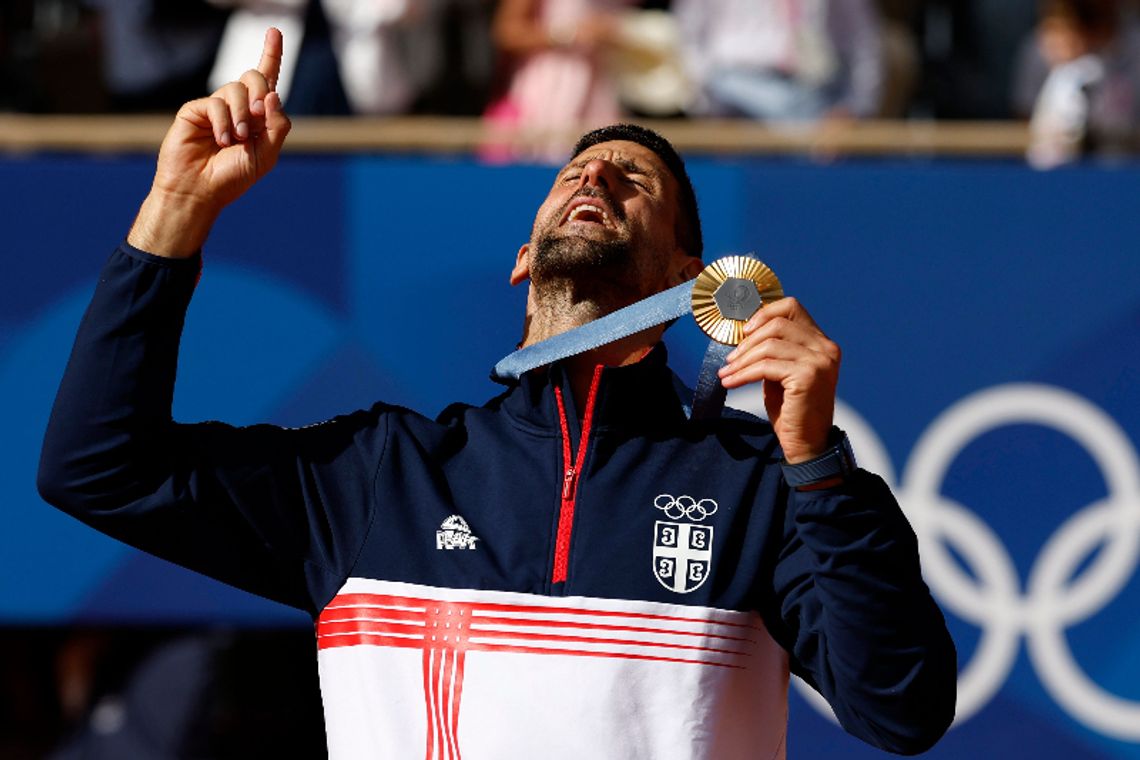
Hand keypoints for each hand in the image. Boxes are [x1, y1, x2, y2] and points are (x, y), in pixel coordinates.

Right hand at [128, 28, 290, 256]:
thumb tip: (275, 95)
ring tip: (236, 140)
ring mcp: (216, 107)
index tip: (275, 32)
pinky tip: (221, 140)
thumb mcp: (266, 155)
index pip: (268, 81)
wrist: (200, 191)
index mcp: (258, 118)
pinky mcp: (195, 110)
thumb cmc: (233, 178)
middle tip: (259, 114)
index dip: (272, 55)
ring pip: (237, 88)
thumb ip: (276, 126)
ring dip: (241, 114)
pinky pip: (215, 102)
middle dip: (262, 90)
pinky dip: (223, 121)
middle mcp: (238, 108)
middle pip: (256, 77)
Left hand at [717, 297, 839, 462]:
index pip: (792, 307)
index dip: (764, 313)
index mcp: (822, 343)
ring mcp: (820, 361)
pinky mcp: (808, 376)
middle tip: (729, 359)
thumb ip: (773, 350)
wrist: (807, 444)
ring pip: (769, 345)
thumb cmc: (792, 410)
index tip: (744, 331)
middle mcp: (826, 348)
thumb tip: (745, 331)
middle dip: (747, 342)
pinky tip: (730, 382)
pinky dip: (743, 374)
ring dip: (741, 360)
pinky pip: (766, 367)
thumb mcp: (781, 372)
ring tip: (726, 373)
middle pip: (776, 324)